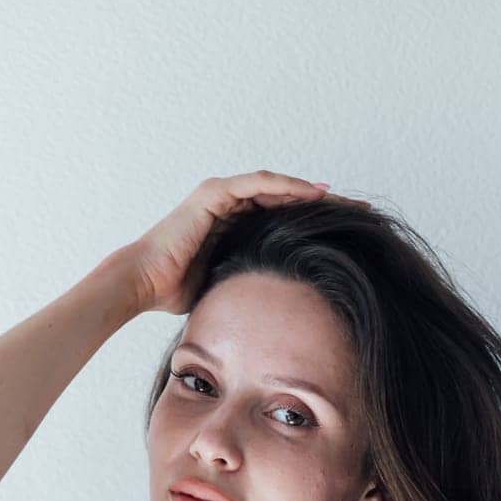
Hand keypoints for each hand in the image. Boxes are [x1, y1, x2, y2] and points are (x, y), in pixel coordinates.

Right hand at [124, 172, 370, 315]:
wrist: (143, 284)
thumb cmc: (175, 292)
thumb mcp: (227, 287)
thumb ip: (250, 285)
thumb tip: (280, 315)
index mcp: (233, 226)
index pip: (281, 218)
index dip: (313, 223)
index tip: (345, 233)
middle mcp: (229, 205)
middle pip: (285, 198)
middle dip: (321, 203)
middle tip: (358, 210)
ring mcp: (221, 196)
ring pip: (276, 186)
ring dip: (310, 191)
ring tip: (343, 198)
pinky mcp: (213, 194)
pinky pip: (257, 185)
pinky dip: (286, 187)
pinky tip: (313, 193)